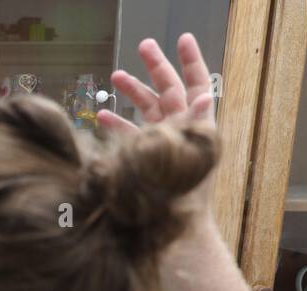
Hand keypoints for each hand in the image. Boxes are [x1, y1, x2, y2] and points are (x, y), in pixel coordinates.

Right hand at [98, 33, 219, 222]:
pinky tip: (102, 117)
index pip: (197, 86)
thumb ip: (198, 126)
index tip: (181, 39)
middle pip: (169, 91)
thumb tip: (204, 96)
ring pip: (147, 110)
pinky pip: (131, 136)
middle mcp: (180, 133)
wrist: (172, 236)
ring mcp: (161, 146)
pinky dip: (118, 124)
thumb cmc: (185, 203)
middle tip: (142, 46)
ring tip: (116, 77)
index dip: (191, 61)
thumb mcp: (193, 161)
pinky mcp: (144, 162)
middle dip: (155, 68)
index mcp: (197, 129)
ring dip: (132, 92)